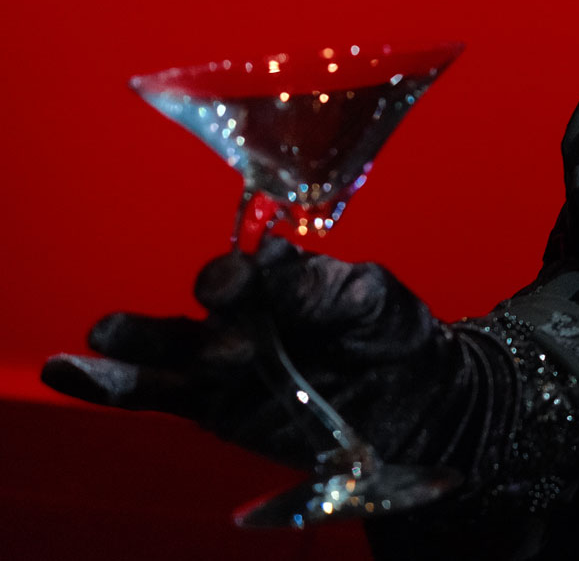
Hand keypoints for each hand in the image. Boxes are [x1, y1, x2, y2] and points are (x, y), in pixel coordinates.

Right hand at [41, 237, 462, 470]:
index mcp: (284, 274)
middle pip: (205, 314)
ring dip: (135, 346)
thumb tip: (279, 266)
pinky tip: (72, 372)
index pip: (256, 270)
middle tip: (209, 343)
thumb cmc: (391, 331)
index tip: (232, 286)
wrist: (413, 394)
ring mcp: (224, 361)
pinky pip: (159, 394)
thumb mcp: (372, 298)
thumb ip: (327, 287)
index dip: (242, 277)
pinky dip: (114, 385)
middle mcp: (245, 312)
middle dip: (197, 327)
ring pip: (171, 354)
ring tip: (102, 338)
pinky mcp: (212, 405)